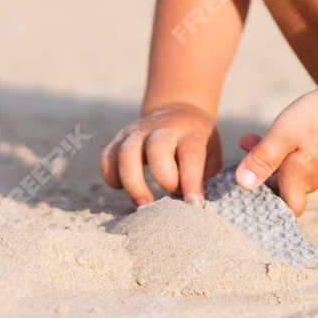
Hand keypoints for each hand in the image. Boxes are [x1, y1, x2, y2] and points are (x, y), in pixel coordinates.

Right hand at [100, 102, 219, 205]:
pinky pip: (107, 158)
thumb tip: (193, 204)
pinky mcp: (119, 139)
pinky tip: (123, 188)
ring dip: (133, 183)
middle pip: (156, 148)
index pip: (191, 154)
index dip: (191, 180)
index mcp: (189, 133)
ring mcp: (137, 132)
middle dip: (162, 178)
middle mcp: (162, 129)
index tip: (193, 203)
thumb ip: (204, 176)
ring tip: (142, 205)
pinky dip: (112, 177)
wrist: (177, 112)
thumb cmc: (197, 143)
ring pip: (126, 153)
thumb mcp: (211, 153)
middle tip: (168, 201)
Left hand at [233, 83, 317, 215]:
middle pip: (285, 187)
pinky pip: (305, 160)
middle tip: (244, 152)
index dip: (272, 205)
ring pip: (293, 171)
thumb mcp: (281, 136)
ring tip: (252, 138)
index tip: (252, 189)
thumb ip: (262, 160)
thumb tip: (242, 184)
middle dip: (262, 173)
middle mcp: (315, 178)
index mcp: (300, 179)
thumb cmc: (316, 118)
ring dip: (272, 159)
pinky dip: (288, 152)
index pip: (288, 208)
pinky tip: (281, 134)